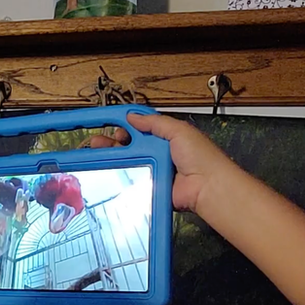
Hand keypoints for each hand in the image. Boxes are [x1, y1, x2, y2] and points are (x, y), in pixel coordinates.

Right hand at [87, 114, 237, 212]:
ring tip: (96, 154)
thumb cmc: (200, 157)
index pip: (140, 129)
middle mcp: (157, 153)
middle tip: (97, 142)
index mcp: (165, 138)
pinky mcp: (149, 187)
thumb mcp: (179, 131)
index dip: (125, 126)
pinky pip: (131, 181)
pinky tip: (107, 172)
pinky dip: (119, 176)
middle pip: (128, 146)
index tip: (110, 126)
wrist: (208, 188)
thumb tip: (132, 116)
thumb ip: (155, 122)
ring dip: (111, 159)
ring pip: (126, 163)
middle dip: (112, 143)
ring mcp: (153, 171)